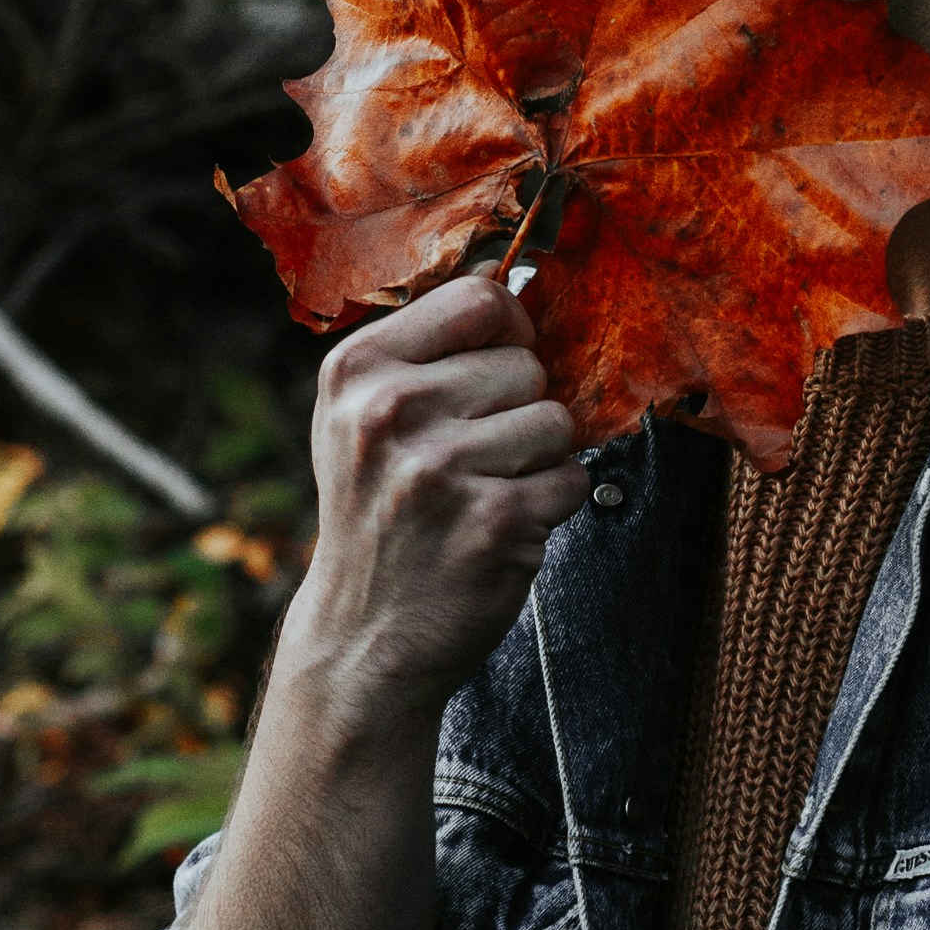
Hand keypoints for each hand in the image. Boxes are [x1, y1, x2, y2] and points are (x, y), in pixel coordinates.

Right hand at [282, 273, 589, 715]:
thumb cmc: (377, 514)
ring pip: (556, 420)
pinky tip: (501, 527)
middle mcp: (390, 411)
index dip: (508, 331)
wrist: (363, 636)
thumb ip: (425, 354)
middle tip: (472, 459)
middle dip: (520, 408)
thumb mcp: (360, 418)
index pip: (479, 298)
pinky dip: (552, 503)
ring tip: (484, 492)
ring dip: (539, 459)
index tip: (494, 371)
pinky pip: (572, 477)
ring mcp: (441, 467)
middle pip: (526, 363)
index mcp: (357, 370)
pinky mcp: (494, 521)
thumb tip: (524, 293)